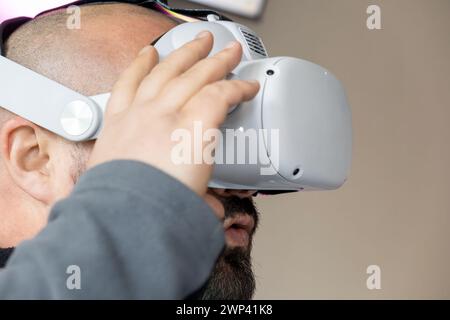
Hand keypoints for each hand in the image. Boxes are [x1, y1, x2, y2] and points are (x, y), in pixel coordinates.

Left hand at [88, 31, 259, 195]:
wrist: (119, 219)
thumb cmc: (156, 212)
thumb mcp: (199, 203)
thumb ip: (209, 201)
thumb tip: (211, 207)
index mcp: (193, 134)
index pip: (221, 96)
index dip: (239, 88)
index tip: (248, 87)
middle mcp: (166, 116)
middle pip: (197, 76)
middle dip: (218, 59)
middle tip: (230, 50)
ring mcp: (139, 114)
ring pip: (165, 71)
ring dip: (185, 53)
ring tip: (198, 42)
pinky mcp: (118, 121)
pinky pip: (128, 82)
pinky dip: (139, 65)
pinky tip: (148, 53)